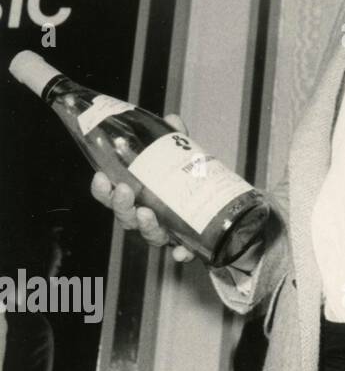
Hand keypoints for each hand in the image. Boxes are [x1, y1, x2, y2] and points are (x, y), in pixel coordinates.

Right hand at [89, 113, 194, 262]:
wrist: (218, 209)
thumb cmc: (187, 182)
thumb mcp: (181, 157)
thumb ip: (174, 141)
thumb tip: (171, 119)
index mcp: (138, 197)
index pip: (111, 196)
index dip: (102, 190)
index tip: (100, 176)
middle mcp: (147, 217)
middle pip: (125, 217)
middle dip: (121, 205)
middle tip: (125, 190)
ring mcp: (166, 232)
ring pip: (149, 234)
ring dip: (145, 226)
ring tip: (147, 213)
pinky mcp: (187, 243)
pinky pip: (182, 251)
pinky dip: (181, 252)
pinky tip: (182, 252)